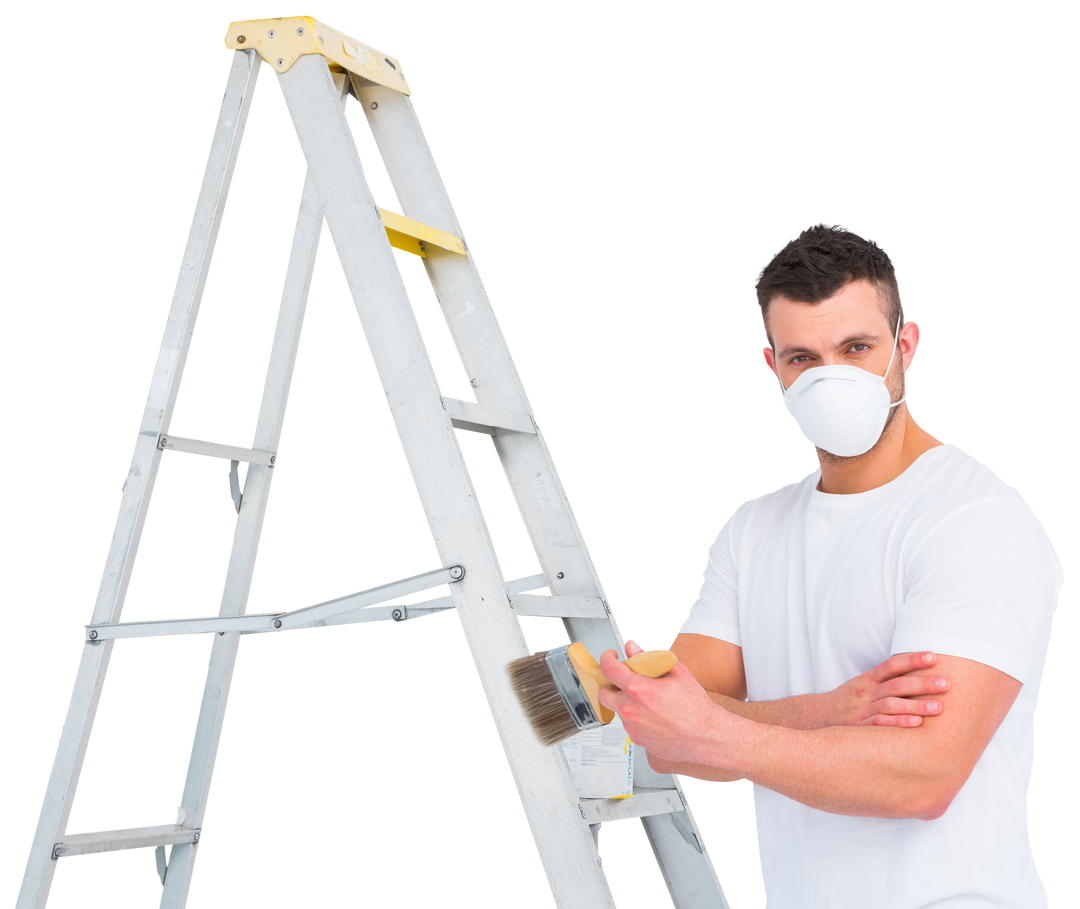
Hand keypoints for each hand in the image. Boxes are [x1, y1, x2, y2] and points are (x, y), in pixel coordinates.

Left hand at [597, 638, 732, 765]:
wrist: (708, 736)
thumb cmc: (695, 707)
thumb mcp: (675, 672)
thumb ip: (648, 657)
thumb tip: (633, 646)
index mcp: (638, 690)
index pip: (608, 669)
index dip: (607, 659)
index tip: (611, 657)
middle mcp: (631, 710)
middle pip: (604, 694)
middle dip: (611, 684)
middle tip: (625, 680)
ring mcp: (633, 728)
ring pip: (619, 710)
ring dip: (626, 702)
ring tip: (649, 700)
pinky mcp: (638, 741)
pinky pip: (630, 725)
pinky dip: (636, 717)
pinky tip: (654, 715)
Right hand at [820, 651, 949, 727]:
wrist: (818, 717)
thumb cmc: (848, 701)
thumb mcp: (863, 685)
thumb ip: (886, 680)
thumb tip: (918, 673)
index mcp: (868, 680)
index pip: (892, 665)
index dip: (912, 659)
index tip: (933, 656)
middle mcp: (866, 693)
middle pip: (897, 685)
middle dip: (923, 683)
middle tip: (946, 682)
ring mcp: (863, 710)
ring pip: (891, 705)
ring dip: (916, 706)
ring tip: (939, 706)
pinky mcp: (860, 727)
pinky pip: (880, 724)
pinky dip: (898, 723)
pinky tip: (916, 724)